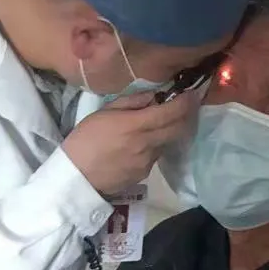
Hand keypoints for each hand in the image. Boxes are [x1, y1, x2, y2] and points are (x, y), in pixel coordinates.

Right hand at [62, 93, 197, 196]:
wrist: (77, 176)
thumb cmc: (85, 139)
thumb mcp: (104, 112)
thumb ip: (131, 102)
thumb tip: (153, 96)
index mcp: (137, 125)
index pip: (172, 112)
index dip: (186, 102)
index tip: (192, 94)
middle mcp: (148, 144)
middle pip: (178, 128)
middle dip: (185, 116)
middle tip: (184, 107)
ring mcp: (148, 161)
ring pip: (166, 143)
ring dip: (167, 132)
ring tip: (154, 127)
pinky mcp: (144, 174)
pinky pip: (154, 157)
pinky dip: (153, 147)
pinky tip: (137, 147)